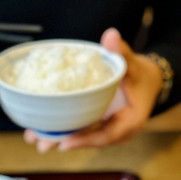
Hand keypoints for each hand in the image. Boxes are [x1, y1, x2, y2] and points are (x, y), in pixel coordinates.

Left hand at [24, 27, 162, 151]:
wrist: (148, 83)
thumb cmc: (141, 75)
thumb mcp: (134, 65)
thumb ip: (122, 53)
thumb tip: (111, 35)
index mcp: (130, 122)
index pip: (107, 136)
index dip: (86, 141)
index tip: (65, 143)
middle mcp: (117, 131)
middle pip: (89, 140)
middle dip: (63, 142)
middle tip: (40, 144)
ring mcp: (105, 129)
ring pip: (81, 137)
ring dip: (56, 138)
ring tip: (33, 138)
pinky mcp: (96, 125)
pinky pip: (79, 129)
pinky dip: (60, 129)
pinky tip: (39, 128)